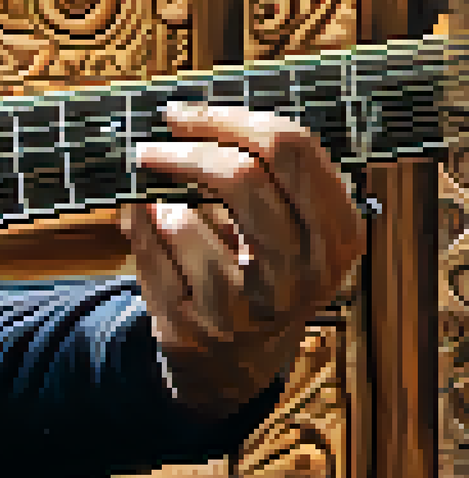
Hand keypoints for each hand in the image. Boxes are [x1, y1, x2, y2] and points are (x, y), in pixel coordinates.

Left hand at [119, 103, 365, 419]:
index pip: (291, 148)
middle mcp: (302, 274)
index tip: (184, 114)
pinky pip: (148, 252)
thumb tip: (188, 117)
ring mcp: (248, 307)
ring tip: (163, 211)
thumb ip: (265, 175)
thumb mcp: (289, 229)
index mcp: (338, 235)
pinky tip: (148, 231)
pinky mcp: (194, 328)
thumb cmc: (257, 274)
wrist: (233, 362)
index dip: (228, 119)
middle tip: (151, 146)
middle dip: (184, 149)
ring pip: (183, 219)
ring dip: (160, 202)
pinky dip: (139, 228)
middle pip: (241, 176)